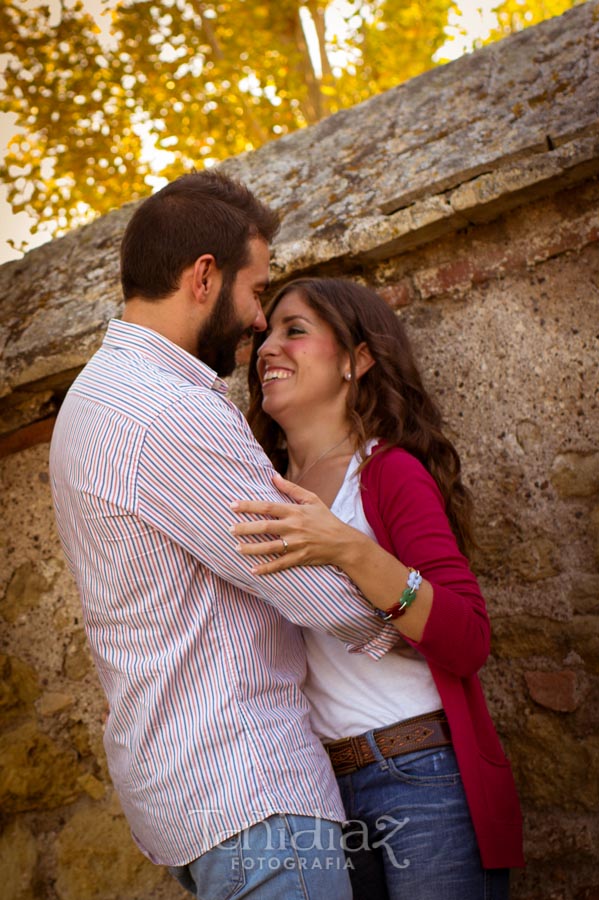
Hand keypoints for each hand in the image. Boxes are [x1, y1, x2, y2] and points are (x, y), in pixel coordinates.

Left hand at [230, 473, 354, 574]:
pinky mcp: (299, 558)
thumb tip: (273, 476)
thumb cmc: (326, 519)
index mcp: (295, 512)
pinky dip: (266, 568)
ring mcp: (296, 544)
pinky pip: (280, 564)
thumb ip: (291, 489)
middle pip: (265, 527)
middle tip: (229, 529)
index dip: (249, 506)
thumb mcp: (312, 499)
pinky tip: (253, 570)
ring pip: (269, 547)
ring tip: (236, 548)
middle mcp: (294, 528)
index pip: (267, 507)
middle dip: (245, 528)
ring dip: (251, 548)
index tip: (232, 505)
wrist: (343, 542)